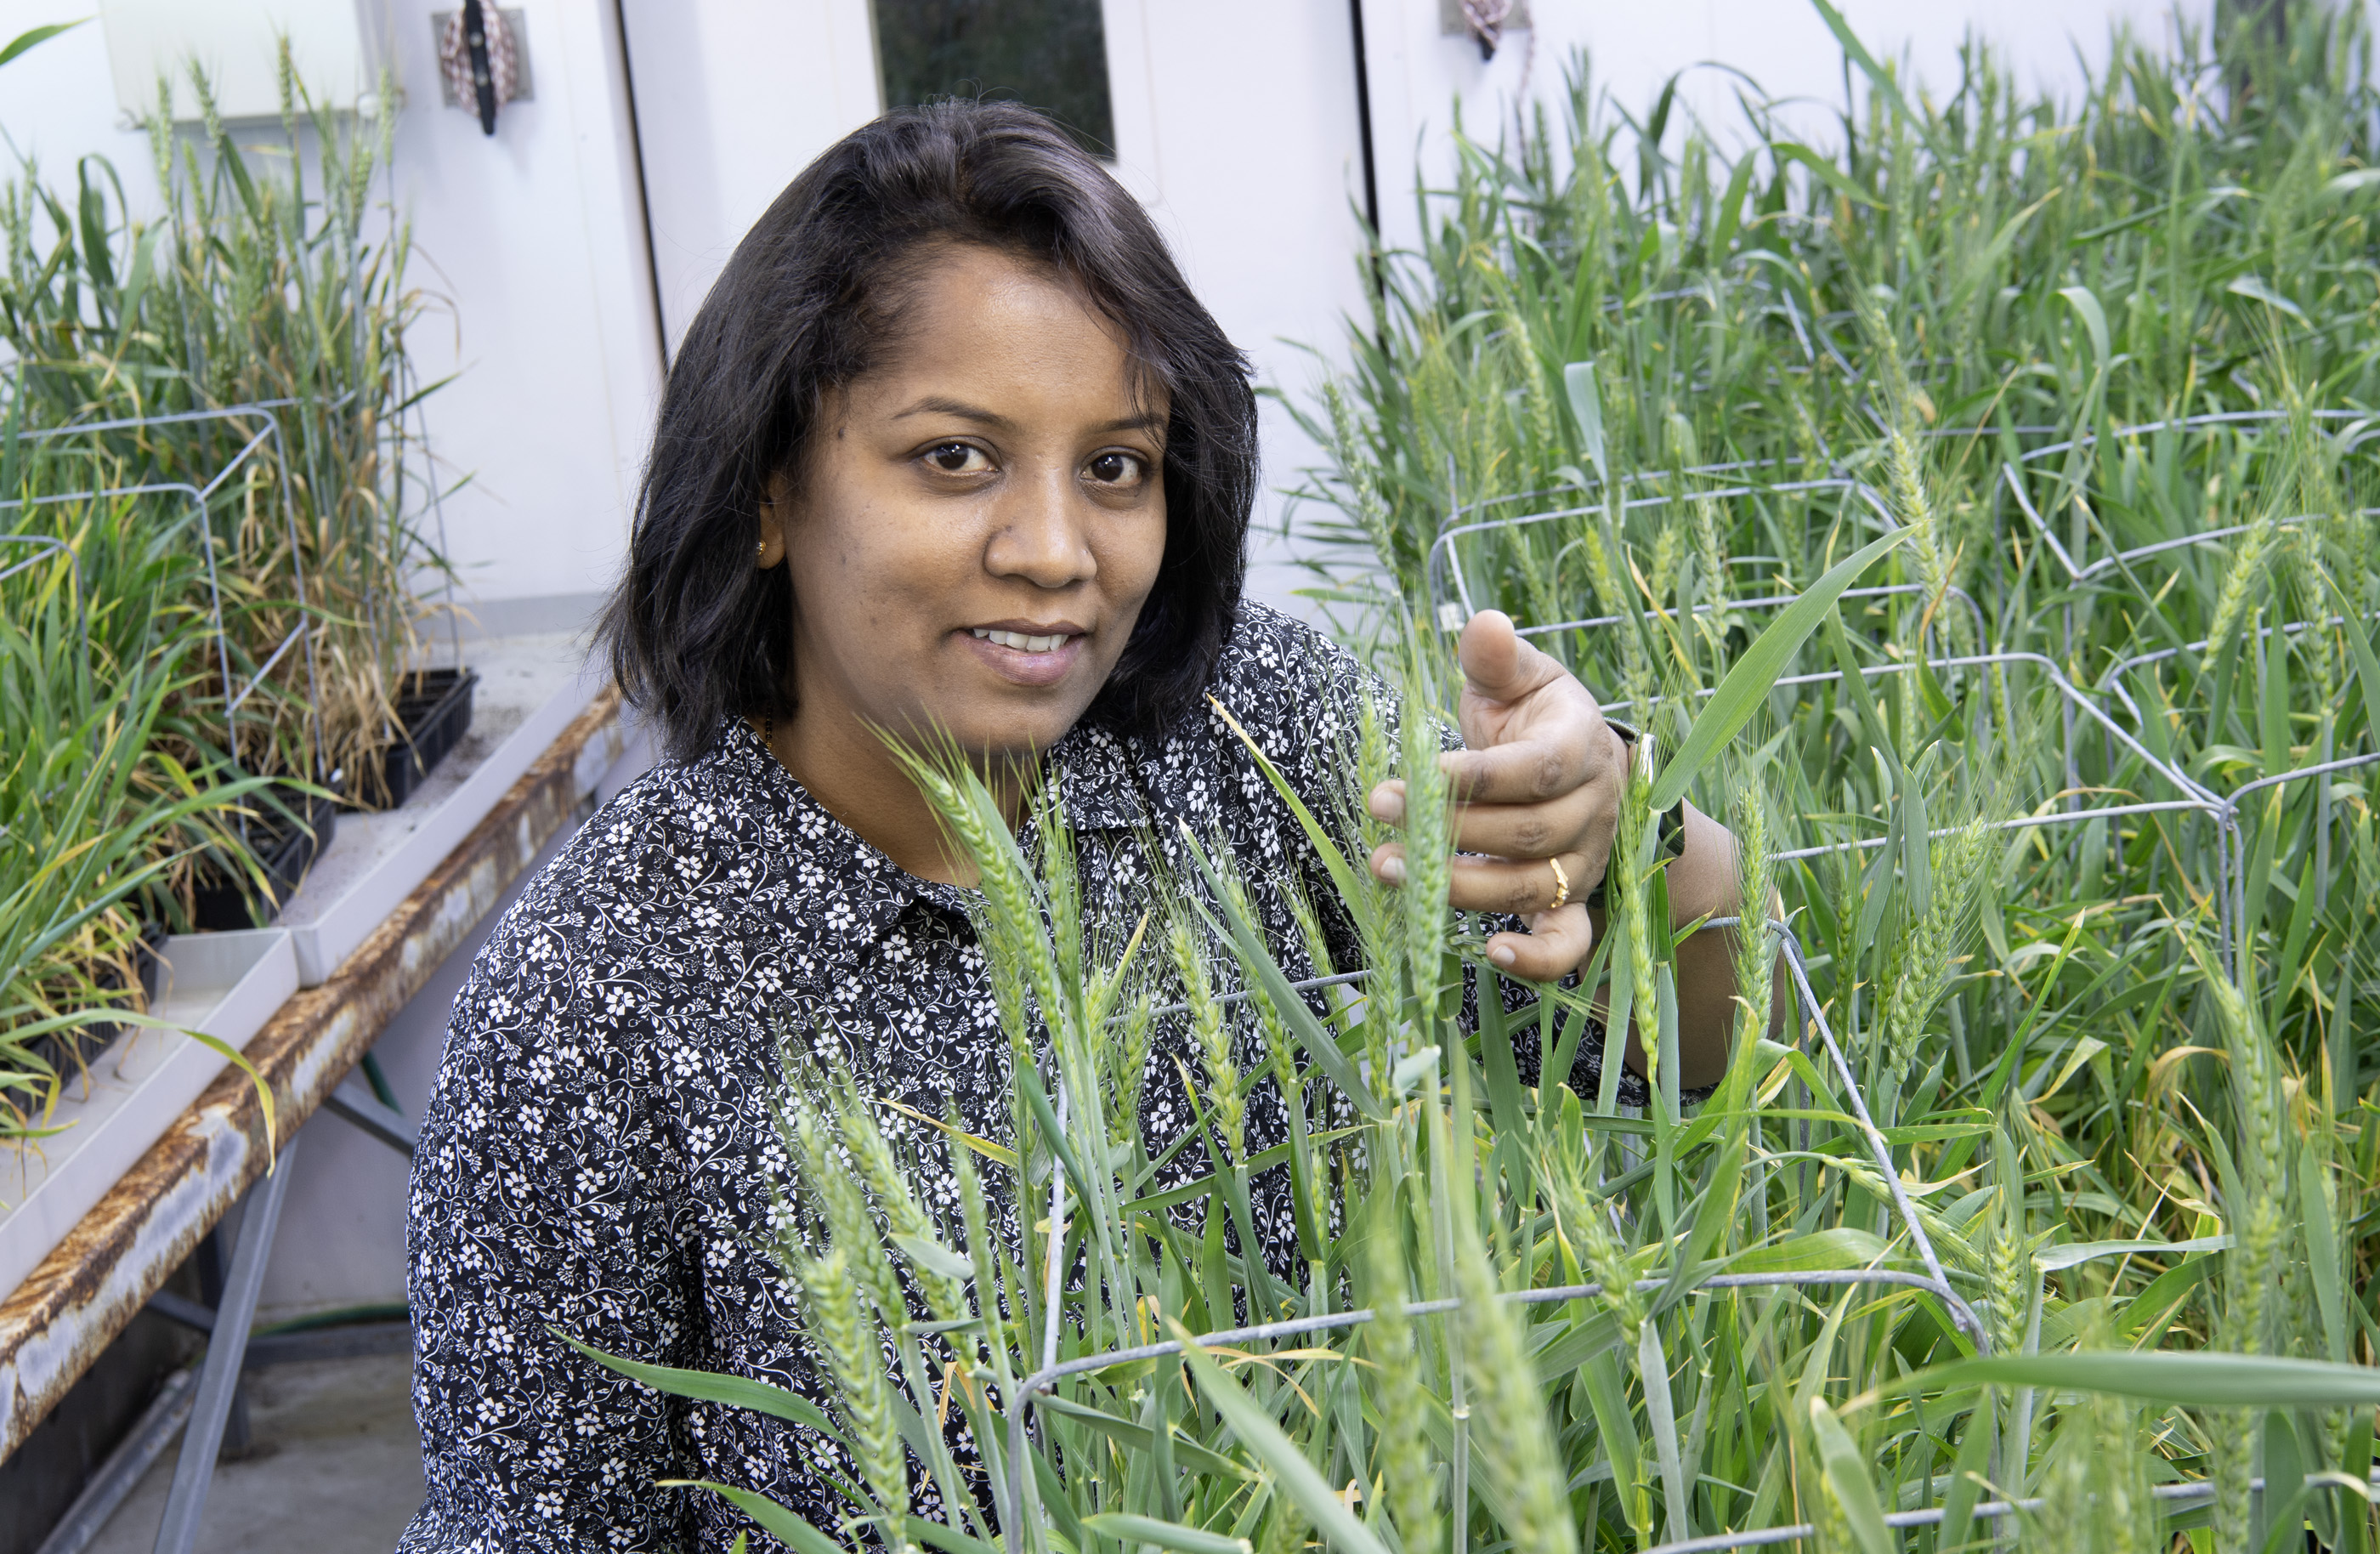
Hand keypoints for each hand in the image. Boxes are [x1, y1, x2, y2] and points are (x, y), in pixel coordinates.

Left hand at [1366, 610, 1626, 979]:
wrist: (1588, 772)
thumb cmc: (1538, 720)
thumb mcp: (1522, 680)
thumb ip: (1497, 658)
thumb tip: (1482, 623)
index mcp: (1580, 748)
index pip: (1532, 771)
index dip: (1471, 780)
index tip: (1405, 781)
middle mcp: (1592, 811)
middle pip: (1526, 835)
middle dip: (1449, 833)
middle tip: (1381, 825)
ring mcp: (1585, 863)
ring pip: (1533, 886)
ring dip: (1461, 888)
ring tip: (1392, 872)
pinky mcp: (1575, 904)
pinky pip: (1569, 942)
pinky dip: (1538, 958)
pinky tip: (1490, 952)